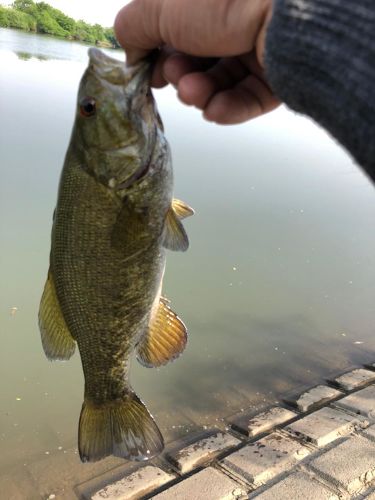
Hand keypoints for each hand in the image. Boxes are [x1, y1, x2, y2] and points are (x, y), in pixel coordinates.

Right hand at [115, 0, 279, 123]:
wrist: (288, 14)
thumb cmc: (225, 0)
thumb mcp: (159, 7)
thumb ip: (134, 27)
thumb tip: (132, 54)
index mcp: (207, 1)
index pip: (178, 32)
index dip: (159, 55)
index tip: (148, 72)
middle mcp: (234, 18)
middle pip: (199, 60)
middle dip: (180, 75)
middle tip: (174, 77)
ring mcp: (259, 46)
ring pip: (221, 82)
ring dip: (200, 93)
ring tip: (194, 93)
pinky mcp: (280, 73)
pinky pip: (248, 99)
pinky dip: (228, 108)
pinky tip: (215, 111)